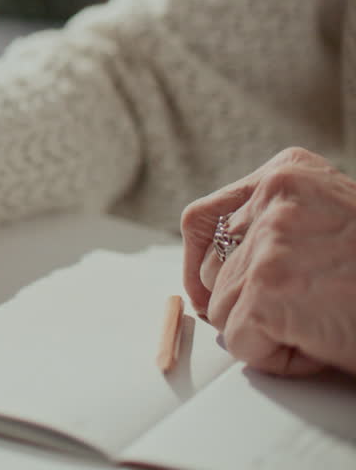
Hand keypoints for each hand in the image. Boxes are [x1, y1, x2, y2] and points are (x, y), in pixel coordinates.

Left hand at [180, 147, 355, 375]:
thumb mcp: (331, 223)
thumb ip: (278, 229)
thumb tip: (212, 273)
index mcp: (287, 174)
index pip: (204, 219)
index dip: (201, 266)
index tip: (208, 294)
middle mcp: (273, 199)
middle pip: (213, 271)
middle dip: (246, 304)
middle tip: (307, 314)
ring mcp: (269, 243)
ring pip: (225, 310)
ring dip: (268, 332)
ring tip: (325, 325)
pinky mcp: (269, 290)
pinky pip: (242, 343)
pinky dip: (277, 359)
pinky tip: (322, 345)